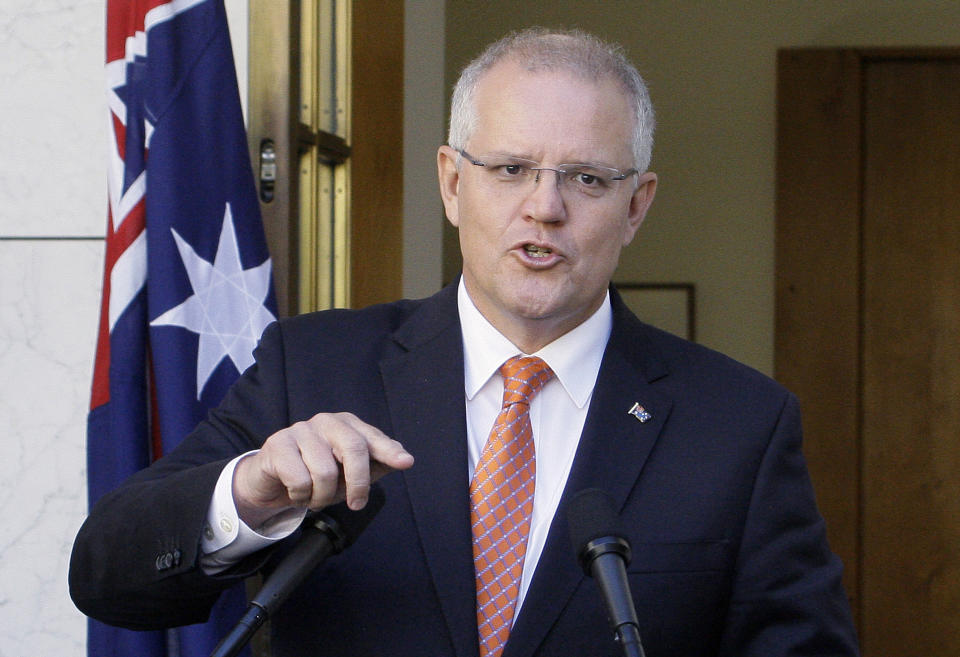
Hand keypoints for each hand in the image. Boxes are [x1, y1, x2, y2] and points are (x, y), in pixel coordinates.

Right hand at [232, 412, 413, 527]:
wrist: (272, 481)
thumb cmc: (316, 475)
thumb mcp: (349, 475)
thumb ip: (376, 465)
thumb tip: (405, 459)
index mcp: (347, 425)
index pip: (372, 437)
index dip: (389, 451)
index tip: (405, 463)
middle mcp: (326, 421)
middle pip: (353, 449)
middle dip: (358, 482)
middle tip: (356, 504)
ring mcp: (301, 430)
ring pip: (325, 472)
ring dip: (322, 496)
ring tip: (315, 497)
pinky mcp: (278, 444)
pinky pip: (300, 480)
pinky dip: (301, 496)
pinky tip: (296, 492)